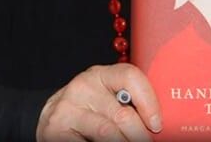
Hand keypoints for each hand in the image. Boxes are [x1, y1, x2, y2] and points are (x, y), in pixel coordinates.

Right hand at [37, 63, 162, 141]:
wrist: (53, 118)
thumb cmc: (90, 109)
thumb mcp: (108, 98)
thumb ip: (128, 102)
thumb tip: (157, 124)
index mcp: (102, 75)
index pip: (130, 77)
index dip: (149, 102)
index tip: (156, 125)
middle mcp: (83, 87)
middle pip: (123, 113)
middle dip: (141, 135)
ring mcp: (68, 108)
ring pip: (108, 133)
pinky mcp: (56, 129)